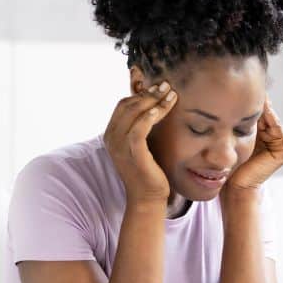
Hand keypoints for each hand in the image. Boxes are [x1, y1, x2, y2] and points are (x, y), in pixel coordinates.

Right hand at [104, 80, 177, 204]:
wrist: (147, 197)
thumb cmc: (148, 170)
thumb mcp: (141, 144)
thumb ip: (141, 126)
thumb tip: (153, 106)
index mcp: (111, 134)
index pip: (123, 105)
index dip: (141, 93)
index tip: (159, 87)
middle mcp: (112, 138)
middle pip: (128, 105)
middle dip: (149, 93)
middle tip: (167, 85)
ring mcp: (120, 146)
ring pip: (134, 114)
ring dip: (153, 101)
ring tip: (170, 93)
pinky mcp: (132, 154)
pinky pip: (139, 129)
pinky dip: (149, 117)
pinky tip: (162, 109)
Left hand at [224, 95, 282, 191]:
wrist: (238, 182)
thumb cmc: (236, 161)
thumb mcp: (240, 137)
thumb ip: (245, 123)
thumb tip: (239, 102)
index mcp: (259, 131)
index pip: (260, 113)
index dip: (258, 103)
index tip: (253, 89)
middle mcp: (271, 135)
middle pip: (268, 116)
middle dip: (263, 106)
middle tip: (258, 92)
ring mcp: (279, 143)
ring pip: (277, 123)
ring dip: (270, 114)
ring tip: (264, 103)